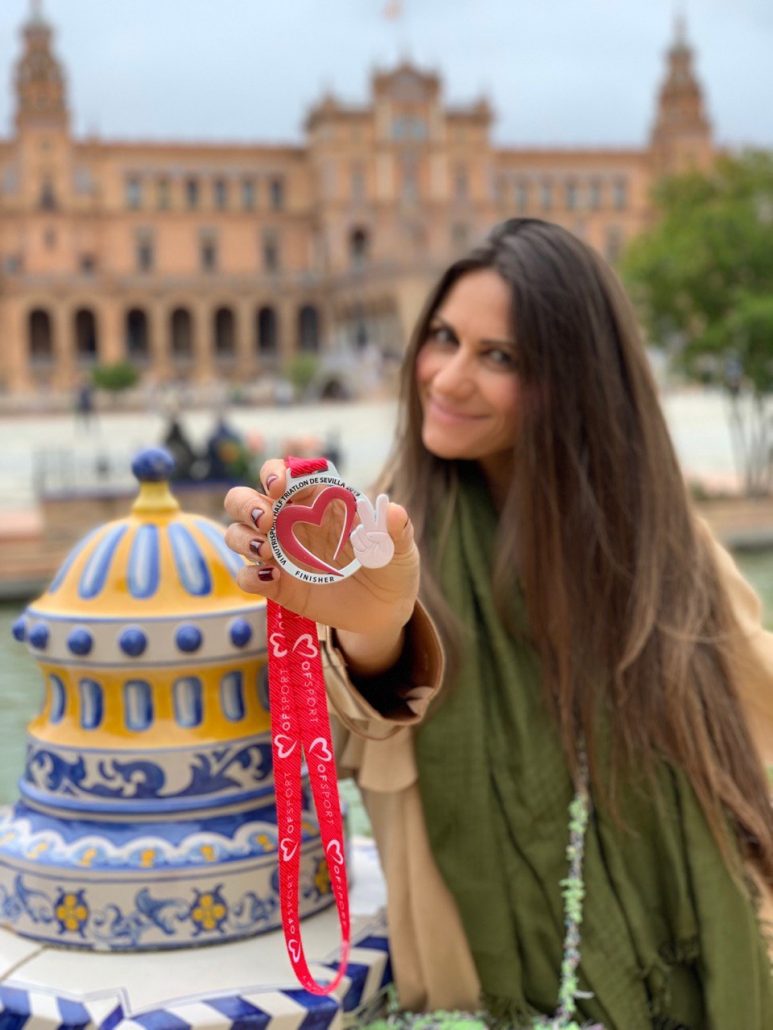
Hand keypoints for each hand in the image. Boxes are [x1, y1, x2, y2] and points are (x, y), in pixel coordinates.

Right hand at [224, 460, 419, 640]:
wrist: (384, 611)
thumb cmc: (389, 567)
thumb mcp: (399, 548)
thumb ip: (396, 530)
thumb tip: (393, 511)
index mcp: (317, 500)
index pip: (283, 474)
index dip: (274, 472)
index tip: (279, 485)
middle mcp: (290, 521)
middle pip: (245, 499)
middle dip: (246, 504)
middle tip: (267, 521)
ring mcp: (279, 553)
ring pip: (237, 533)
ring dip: (243, 537)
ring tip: (267, 551)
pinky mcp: (276, 585)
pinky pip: (247, 576)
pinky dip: (250, 576)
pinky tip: (272, 578)